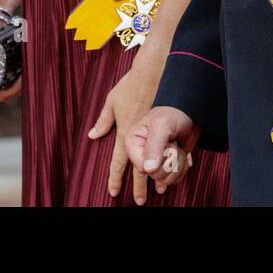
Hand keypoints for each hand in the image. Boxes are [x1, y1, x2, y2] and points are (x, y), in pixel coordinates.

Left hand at [92, 62, 163, 204]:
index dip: (115, 177)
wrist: (155, 71)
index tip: (113, 191)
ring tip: (161, 190)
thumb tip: (93, 135)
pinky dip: (176, 161)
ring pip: (158, 162)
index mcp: (126, 132)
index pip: (118, 161)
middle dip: (139, 186)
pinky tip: (179, 169)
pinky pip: (174, 150)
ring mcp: (158, 132)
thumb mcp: (112, 100)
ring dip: (160, 177)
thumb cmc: (132, 85)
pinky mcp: (172, 126)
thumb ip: (104, 120)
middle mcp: (142, 136)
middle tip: (139, 201)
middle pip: (139, 169)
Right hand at [126, 106, 198, 194]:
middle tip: (173, 145)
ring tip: (178, 148)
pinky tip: (182, 156)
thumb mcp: (162, 125)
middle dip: (170, 162)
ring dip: (178, 164)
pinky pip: (173, 178)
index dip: (159, 160)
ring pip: (165, 179)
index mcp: (132, 143)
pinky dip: (182, 168)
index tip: (168, 145)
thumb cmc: (174, 113)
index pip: (142, 168)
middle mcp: (141, 154)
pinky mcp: (165, 165)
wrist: (189, 111)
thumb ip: (154, 147)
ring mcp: (153, 161)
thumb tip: (148, 170)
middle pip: (155, 175)